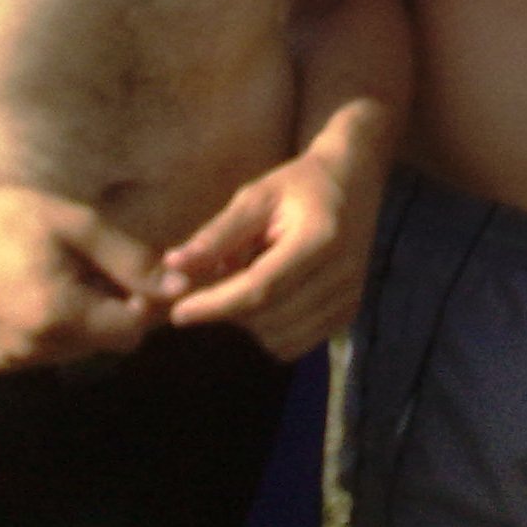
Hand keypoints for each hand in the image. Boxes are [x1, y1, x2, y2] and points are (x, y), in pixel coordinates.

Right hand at [0, 177, 164, 370]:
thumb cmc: (12, 215)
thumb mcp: (79, 225)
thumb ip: (131, 260)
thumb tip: (180, 287)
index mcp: (56, 316)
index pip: (131, 329)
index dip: (146, 299)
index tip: (143, 269)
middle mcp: (33, 350)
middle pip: (108, 341)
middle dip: (118, 307)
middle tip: (104, 264)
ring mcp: (12, 360)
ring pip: (81, 348)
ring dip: (90, 317)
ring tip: (71, 272)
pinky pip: (49, 350)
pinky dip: (60, 326)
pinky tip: (45, 288)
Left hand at [156, 148, 376, 360]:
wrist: (353, 182)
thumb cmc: (298, 185)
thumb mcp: (256, 196)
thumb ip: (218, 234)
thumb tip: (173, 265)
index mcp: (319, 237)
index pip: (260, 287)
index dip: (216, 304)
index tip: (178, 313)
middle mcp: (341, 273)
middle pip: (268, 317)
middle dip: (230, 308)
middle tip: (217, 280)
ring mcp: (350, 297)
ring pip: (280, 338)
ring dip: (251, 321)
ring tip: (249, 281)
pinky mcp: (349, 314)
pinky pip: (296, 344)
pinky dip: (272, 330)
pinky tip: (271, 297)